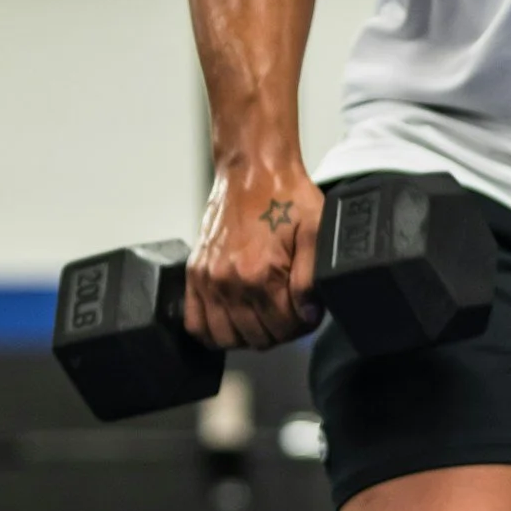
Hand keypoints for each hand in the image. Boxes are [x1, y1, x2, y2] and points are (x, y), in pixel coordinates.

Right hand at [185, 164, 322, 350]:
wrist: (252, 171)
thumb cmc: (284, 197)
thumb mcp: (315, 233)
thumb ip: (312, 278)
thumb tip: (308, 313)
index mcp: (259, 273)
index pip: (284, 329)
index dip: (302, 325)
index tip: (307, 312)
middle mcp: (228, 281)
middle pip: (258, 338)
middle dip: (280, 331)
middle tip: (289, 312)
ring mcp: (207, 280)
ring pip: (226, 339)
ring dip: (249, 336)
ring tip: (264, 317)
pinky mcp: (194, 274)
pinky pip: (195, 324)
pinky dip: (213, 332)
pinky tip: (233, 322)